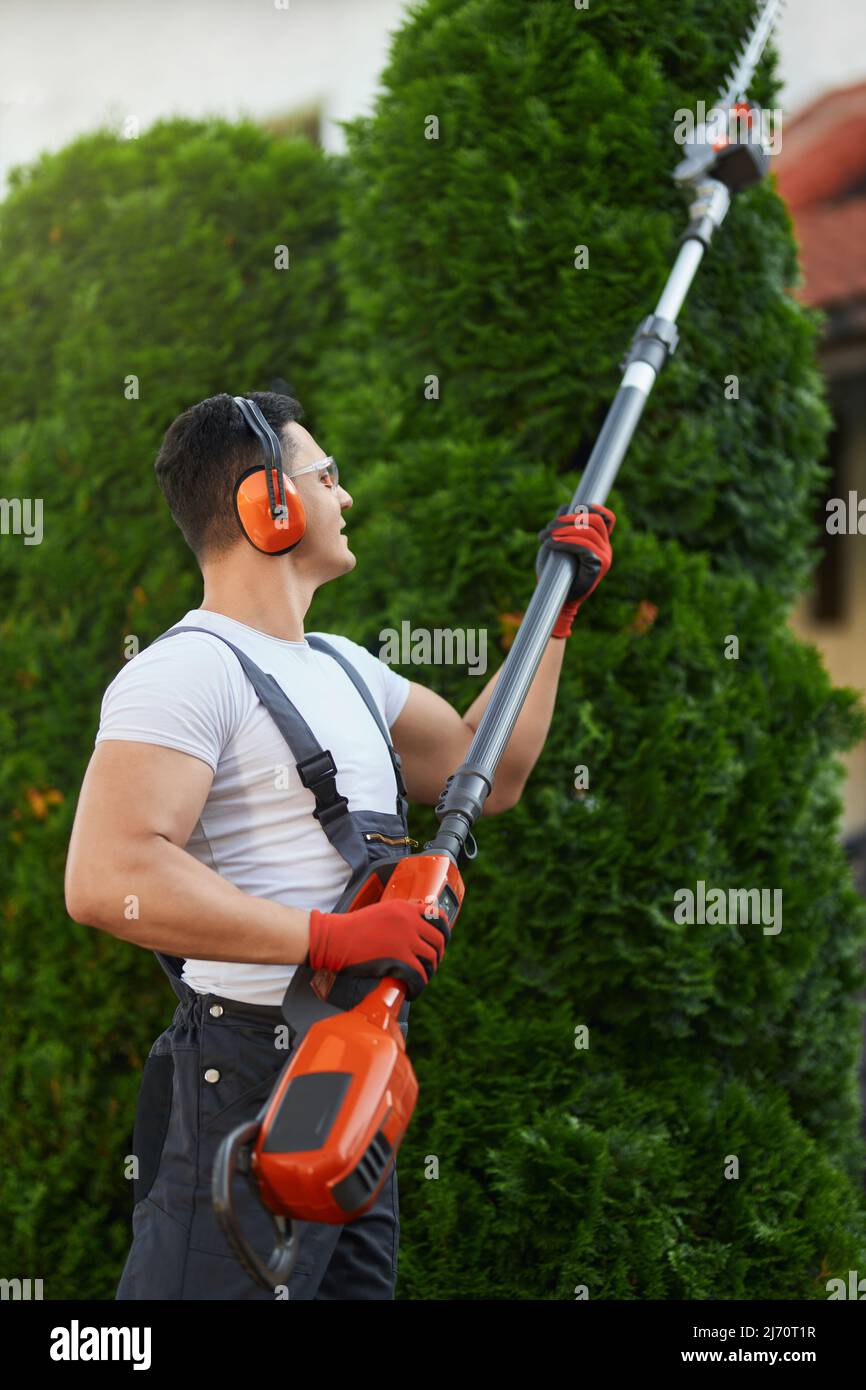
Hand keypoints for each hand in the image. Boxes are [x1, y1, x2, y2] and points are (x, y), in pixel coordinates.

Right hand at [307, 898, 451, 999]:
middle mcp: (409, 921)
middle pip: (439, 939)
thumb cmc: (351, 928)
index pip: (437, 916)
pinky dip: (419, 986)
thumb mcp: (380, 912)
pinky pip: (419, 975)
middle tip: (431, 965)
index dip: (444, 931)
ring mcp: (405, 939)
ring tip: (421, 979)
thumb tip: (413, 932)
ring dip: (429, 972)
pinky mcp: (399, 958)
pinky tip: (413, 991)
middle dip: (438, 955)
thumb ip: (399, 918)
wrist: (334, 938)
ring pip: (431, 959)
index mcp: (405, 908)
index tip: (442, 942)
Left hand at [535, 503, 615, 637]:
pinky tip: (551, 544)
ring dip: (564, 530)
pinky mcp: (598, 567)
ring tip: (546, 537)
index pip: (606, 517)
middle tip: (549, 527)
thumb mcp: (558, 542)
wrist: (555, 597)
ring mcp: (605, 557)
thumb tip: (565, 507)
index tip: (573, 508)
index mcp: (599, 540)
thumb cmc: (554, 570)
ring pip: (589, 532)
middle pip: (595, 520)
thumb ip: (565, 525)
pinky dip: (566, 542)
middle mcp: (605, 547)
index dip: (593, 507)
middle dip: (569, 519)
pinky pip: (585, 547)